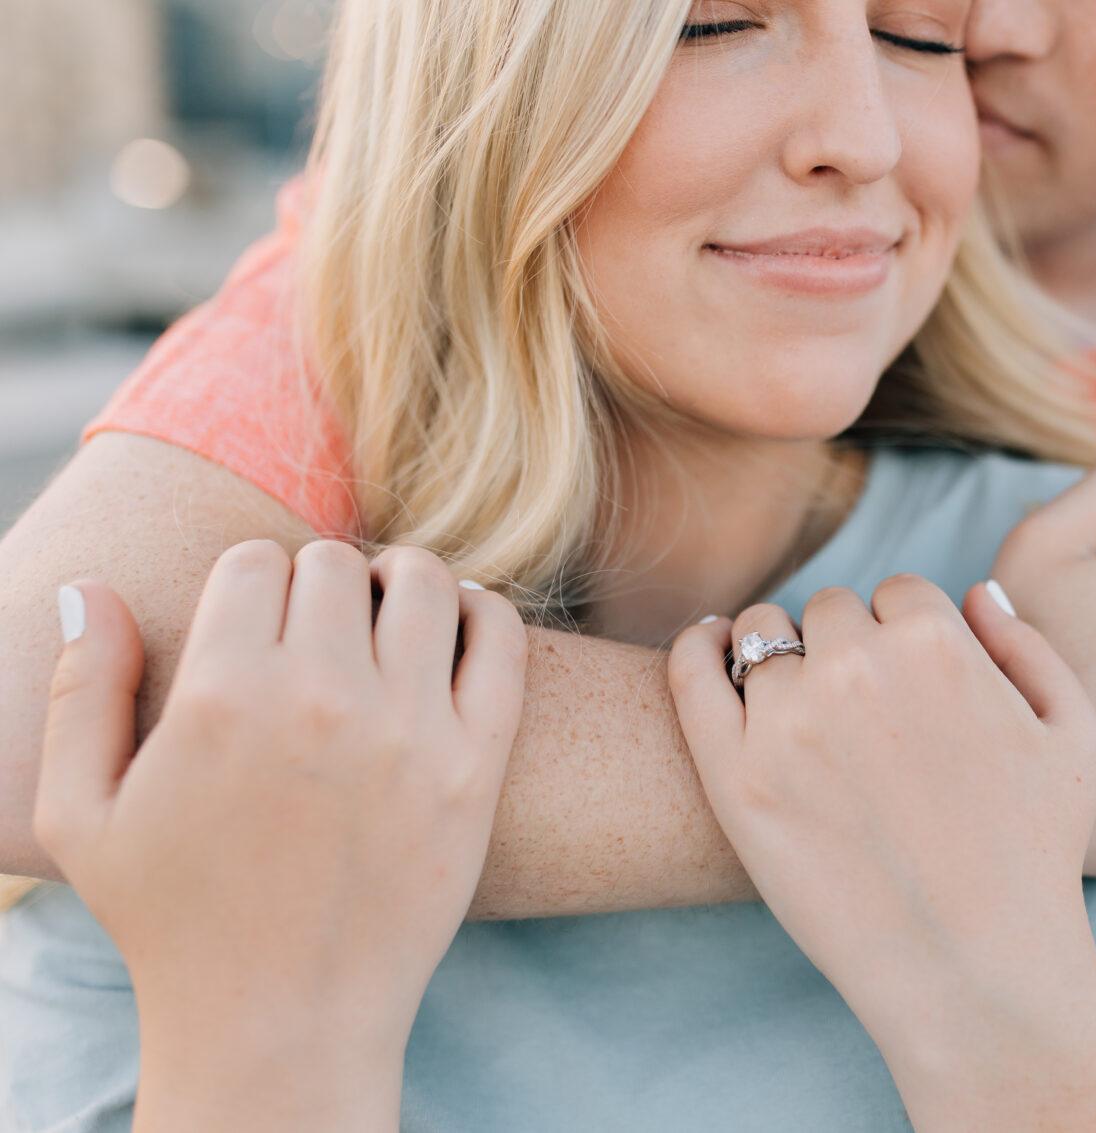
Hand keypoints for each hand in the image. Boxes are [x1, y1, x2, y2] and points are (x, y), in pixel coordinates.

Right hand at [33, 540, 526, 1131]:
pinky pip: (500, 641)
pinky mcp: (477, 767)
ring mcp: (410, 732)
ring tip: (384, 611)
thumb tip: (90, 586)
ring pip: (421, 583)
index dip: (252, 582)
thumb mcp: (83, 815)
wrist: (282, 1019)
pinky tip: (456, 623)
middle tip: (321, 623)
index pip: (255, 562)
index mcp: (223, 697)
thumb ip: (82, 691)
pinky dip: (481, 609)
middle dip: (320, 581)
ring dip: (399, 579)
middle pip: (335, 565)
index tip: (260, 620)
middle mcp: (322, 700)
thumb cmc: (174, 920)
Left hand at [670, 578, 1095, 1132]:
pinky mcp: (734, 776)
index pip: (898, 593)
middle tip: (859, 712)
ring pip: (760, 635)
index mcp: (937, 642)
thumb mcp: (1079, 737)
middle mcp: (857, 665)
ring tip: (794, 703)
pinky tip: (707, 650)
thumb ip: (1030, 646)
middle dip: (844, 646)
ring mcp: (788, 719)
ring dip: (777, 655)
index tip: (906, 686)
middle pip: (829, 611)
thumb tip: (977, 593)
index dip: (903, 634)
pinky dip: (696, 649)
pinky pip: (691, 673)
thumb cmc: (1037, 859)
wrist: (974, 972)